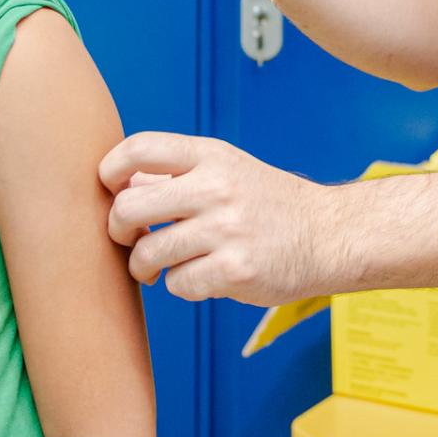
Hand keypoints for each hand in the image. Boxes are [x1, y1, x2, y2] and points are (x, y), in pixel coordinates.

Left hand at [100, 133, 328, 306]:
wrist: (327, 234)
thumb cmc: (266, 203)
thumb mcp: (226, 168)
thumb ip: (175, 173)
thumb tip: (118, 185)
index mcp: (210, 156)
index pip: (140, 149)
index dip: (110, 170)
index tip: (110, 190)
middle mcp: (217, 187)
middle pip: (129, 206)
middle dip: (118, 229)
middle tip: (130, 238)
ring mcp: (227, 229)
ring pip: (148, 253)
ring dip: (143, 266)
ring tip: (155, 267)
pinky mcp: (236, 270)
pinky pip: (178, 285)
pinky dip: (180, 286)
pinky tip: (199, 277)